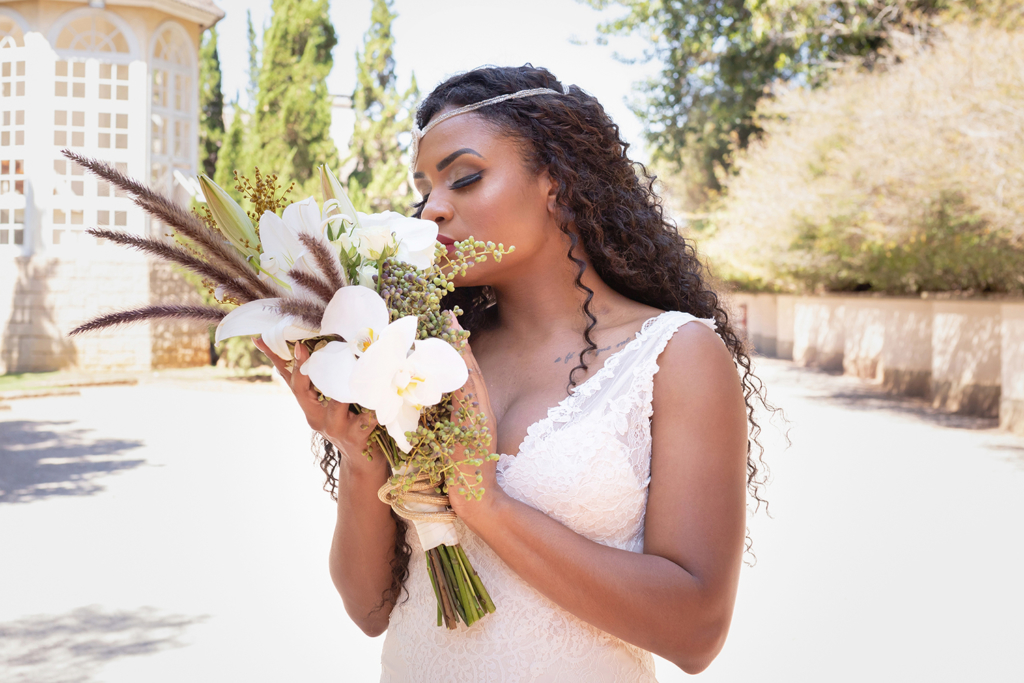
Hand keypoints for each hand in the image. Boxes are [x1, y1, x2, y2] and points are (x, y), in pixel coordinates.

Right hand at [254, 338, 383, 473]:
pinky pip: (365, 420)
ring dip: (344, 386)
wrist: (362, 462)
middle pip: (301, 390)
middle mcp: (317, 418)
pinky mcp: (355, 437)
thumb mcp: (332, 405)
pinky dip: (372, 411)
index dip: (278, 360)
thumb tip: (317, 348)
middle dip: (301, 367)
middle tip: (300, 346)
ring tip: (354, 362)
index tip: (266, 340)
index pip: (290, 381)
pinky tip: (378, 400)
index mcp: (310, 408)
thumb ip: (325, 383)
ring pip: (336, 403)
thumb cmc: (350, 425)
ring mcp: (335, 428)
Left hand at [445, 323, 506, 524]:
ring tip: (447, 326)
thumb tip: (429, 402)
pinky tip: (449, 358)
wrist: (478, 497)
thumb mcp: (455, 439)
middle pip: (470, 367)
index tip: (447, 325)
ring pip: (470, 376)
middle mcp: (481, 410)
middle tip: (447, 314)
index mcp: (476, 411)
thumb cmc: (463, 472)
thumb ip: (448, 420)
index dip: (458, 348)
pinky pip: (467, 395)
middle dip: (458, 340)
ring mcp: (479, 417)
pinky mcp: (474, 426)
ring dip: (458, 350)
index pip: (467, 373)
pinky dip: (459, 375)